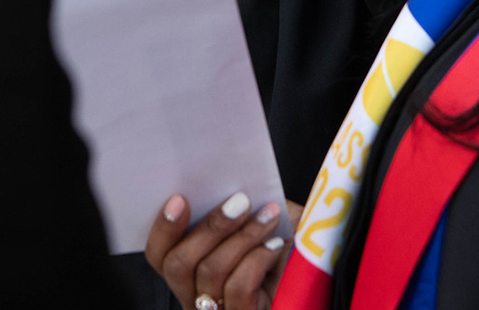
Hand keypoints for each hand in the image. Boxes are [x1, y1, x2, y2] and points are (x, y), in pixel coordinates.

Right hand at [145, 192, 296, 309]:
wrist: (319, 267)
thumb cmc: (291, 245)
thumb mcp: (259, 219)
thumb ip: (235, 206)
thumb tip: (222, 182)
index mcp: (193, 271)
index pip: (159, 256)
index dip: (163, 228)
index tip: (180, 198)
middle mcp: (197, 296)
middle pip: (178, 264)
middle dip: (209, 227)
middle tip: (240, 202)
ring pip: (210, 272)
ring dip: (242, 236)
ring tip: (268, 216)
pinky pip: (237, 287)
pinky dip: (256, 260)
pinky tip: (274, 245)